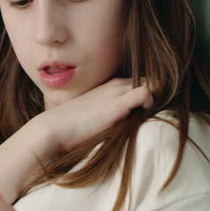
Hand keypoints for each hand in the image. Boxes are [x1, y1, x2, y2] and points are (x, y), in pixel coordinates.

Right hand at [31, 77, 153, 158]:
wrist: (52, 129)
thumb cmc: (68, 126)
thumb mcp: (90, 115)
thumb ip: (105, 115)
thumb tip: (117, 124)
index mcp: (107, 87)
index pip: (138, 82)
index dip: (149, 91)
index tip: (150, 106)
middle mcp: (113, 86)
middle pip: (147, 81)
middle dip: (156, 92)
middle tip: (157, 109)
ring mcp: (115, 93)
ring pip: (149, 83)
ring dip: (155, 96)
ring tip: (153, 112)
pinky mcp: (117, 105)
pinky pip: (145, 92)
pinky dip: (151, 100)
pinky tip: (146, 112)